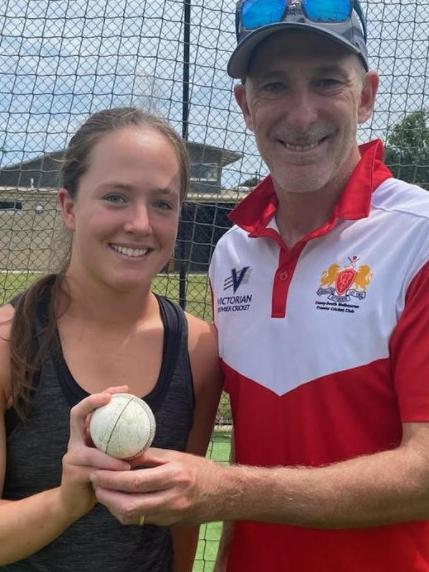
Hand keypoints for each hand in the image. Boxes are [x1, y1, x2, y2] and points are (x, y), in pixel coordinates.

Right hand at [59, 386, 130, 519]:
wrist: (74, 503)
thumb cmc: (98, 477)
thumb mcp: (110, 458)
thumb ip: (121, 446)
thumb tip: (147, 434)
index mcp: (83, 434)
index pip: (88, 408)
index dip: (102, 394)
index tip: (124, 389)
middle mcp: (74, 441)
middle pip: (77, 413)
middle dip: (93, 401)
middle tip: (112, 398)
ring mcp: (71, 457)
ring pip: (90, 449)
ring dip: (110, 450)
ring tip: (129, 448)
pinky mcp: (72, 473)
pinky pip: (94, 468)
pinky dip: (111, 467)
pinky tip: (125, 469)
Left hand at [90, 447, 226, 525]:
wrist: (224, 493)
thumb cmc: (201, 469)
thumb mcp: (177, 456)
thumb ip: (149, 456)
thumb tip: (123, 452)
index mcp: (174, 476)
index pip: (135, 481)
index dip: (111, 478)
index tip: (97, 470)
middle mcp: (172, 499)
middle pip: (129, 505)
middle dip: (107, 495)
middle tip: (95, 483)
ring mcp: (170, 514)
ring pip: (132, 517)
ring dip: (113, 506)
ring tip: (102, 491)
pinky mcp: (168, 523)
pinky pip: (140, 520)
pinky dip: (125, 511)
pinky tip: (119, 500)